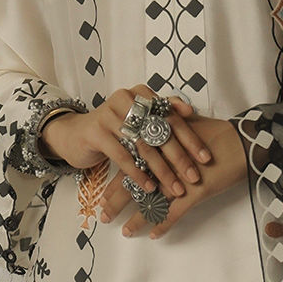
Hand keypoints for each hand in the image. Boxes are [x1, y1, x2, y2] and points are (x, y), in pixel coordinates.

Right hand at [40, 86, 212, 198]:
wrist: (76, 134)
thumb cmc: (114, 129)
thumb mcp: (139, 121)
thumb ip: (162, 117)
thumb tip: (192, 116)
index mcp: (141, 94)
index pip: (172, 116)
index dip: (191, 138)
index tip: (206, 158)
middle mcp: (126, 99)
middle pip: (159, 130)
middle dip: (179, 157)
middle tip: (194, 177)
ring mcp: (109, 114)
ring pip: (143, 144)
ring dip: (161, 169)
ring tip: (174, 188)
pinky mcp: (96, 132)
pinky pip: (122, 155)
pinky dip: (137, 173)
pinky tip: (148, 187)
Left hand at [99, 114, 247, 238]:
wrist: (241, 142)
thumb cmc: (214, 134)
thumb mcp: (184, 130)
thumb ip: (164, 136)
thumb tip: (148, 139)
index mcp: (158, 147)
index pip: (129, 167)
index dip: (115, 182)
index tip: (101, 196)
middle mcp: (164, 163)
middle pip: (134, 184)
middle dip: (117, 202)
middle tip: (103, 216)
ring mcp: (178, 178)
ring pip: (151, 201)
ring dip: (137, 218)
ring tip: (124, 231)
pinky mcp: (195, 191)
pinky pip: (175, 212)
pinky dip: (163, 223)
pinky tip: (153, 235)